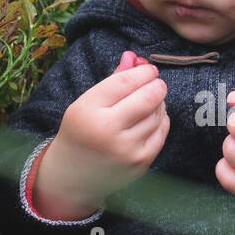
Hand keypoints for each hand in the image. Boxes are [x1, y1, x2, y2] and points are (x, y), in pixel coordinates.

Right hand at [33, 50, 168, 217]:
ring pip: (157, 115)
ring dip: (159, 103)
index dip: (143, 72)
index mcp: (87, 111)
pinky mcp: (140, 162)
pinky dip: (161, 120)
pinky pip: (161, 133)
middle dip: (157, 85)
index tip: (149, 69)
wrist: (72, 177)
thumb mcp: (86, 104)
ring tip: (151, 100)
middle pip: (147, 98)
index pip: (125, 82)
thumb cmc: (80, 133)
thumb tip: (135, 57)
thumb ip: (112, 80)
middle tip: (157, 82)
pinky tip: (153, 117)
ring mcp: (126, 149)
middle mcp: (106, 130)